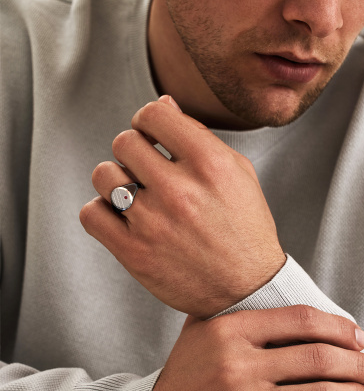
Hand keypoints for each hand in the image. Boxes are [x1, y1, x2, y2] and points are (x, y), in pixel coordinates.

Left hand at [80, 95, 285, 317]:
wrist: (245, 288)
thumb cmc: (244, 228)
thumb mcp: (238, 172)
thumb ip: (199, 134)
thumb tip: (164, 103)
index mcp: (209, 164)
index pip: (154, 114)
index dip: (148, 119)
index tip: (150, 133)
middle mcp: (179, 190)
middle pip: (124, 141)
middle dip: (133, 148)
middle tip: (146, 166)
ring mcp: (153, 222)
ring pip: (103, 174)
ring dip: (116, 178)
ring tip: (136, 192)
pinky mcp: (134, 252)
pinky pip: (91, 214)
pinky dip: (102, 210)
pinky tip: (122, 215)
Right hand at [155, 305, 363, 389]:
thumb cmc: (185, 366)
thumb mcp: (198, 327)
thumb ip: (227, 308)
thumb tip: (263, 291)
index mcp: (229, 330)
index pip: (297, 320)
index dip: (334, 324)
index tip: (354, 331)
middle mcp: (239, 363)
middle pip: (315, 358)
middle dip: (355, 361)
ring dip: (353, 389)